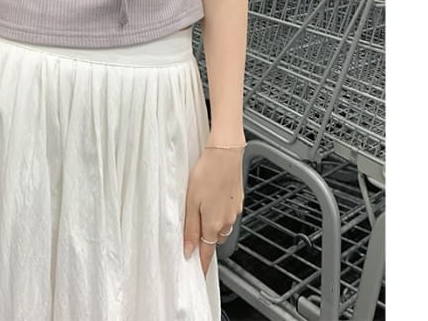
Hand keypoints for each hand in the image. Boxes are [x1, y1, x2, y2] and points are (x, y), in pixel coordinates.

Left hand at [183, 145, 244, 276]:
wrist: (225, 154)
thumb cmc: (207, 173)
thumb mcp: (191, 202)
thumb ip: (190, 228)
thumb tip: (189, 250)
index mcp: (213, 224)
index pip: (206, 253)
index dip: (201, 265)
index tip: (198, 274)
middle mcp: (226, 221)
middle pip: (213, 239)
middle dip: (204, 240)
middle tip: (192, 233)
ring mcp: (234, 210)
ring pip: (221, 226)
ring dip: (212, 225)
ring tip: (200, 209)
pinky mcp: (238, 200)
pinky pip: (227, 213)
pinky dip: (219, 212)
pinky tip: (211, 197)